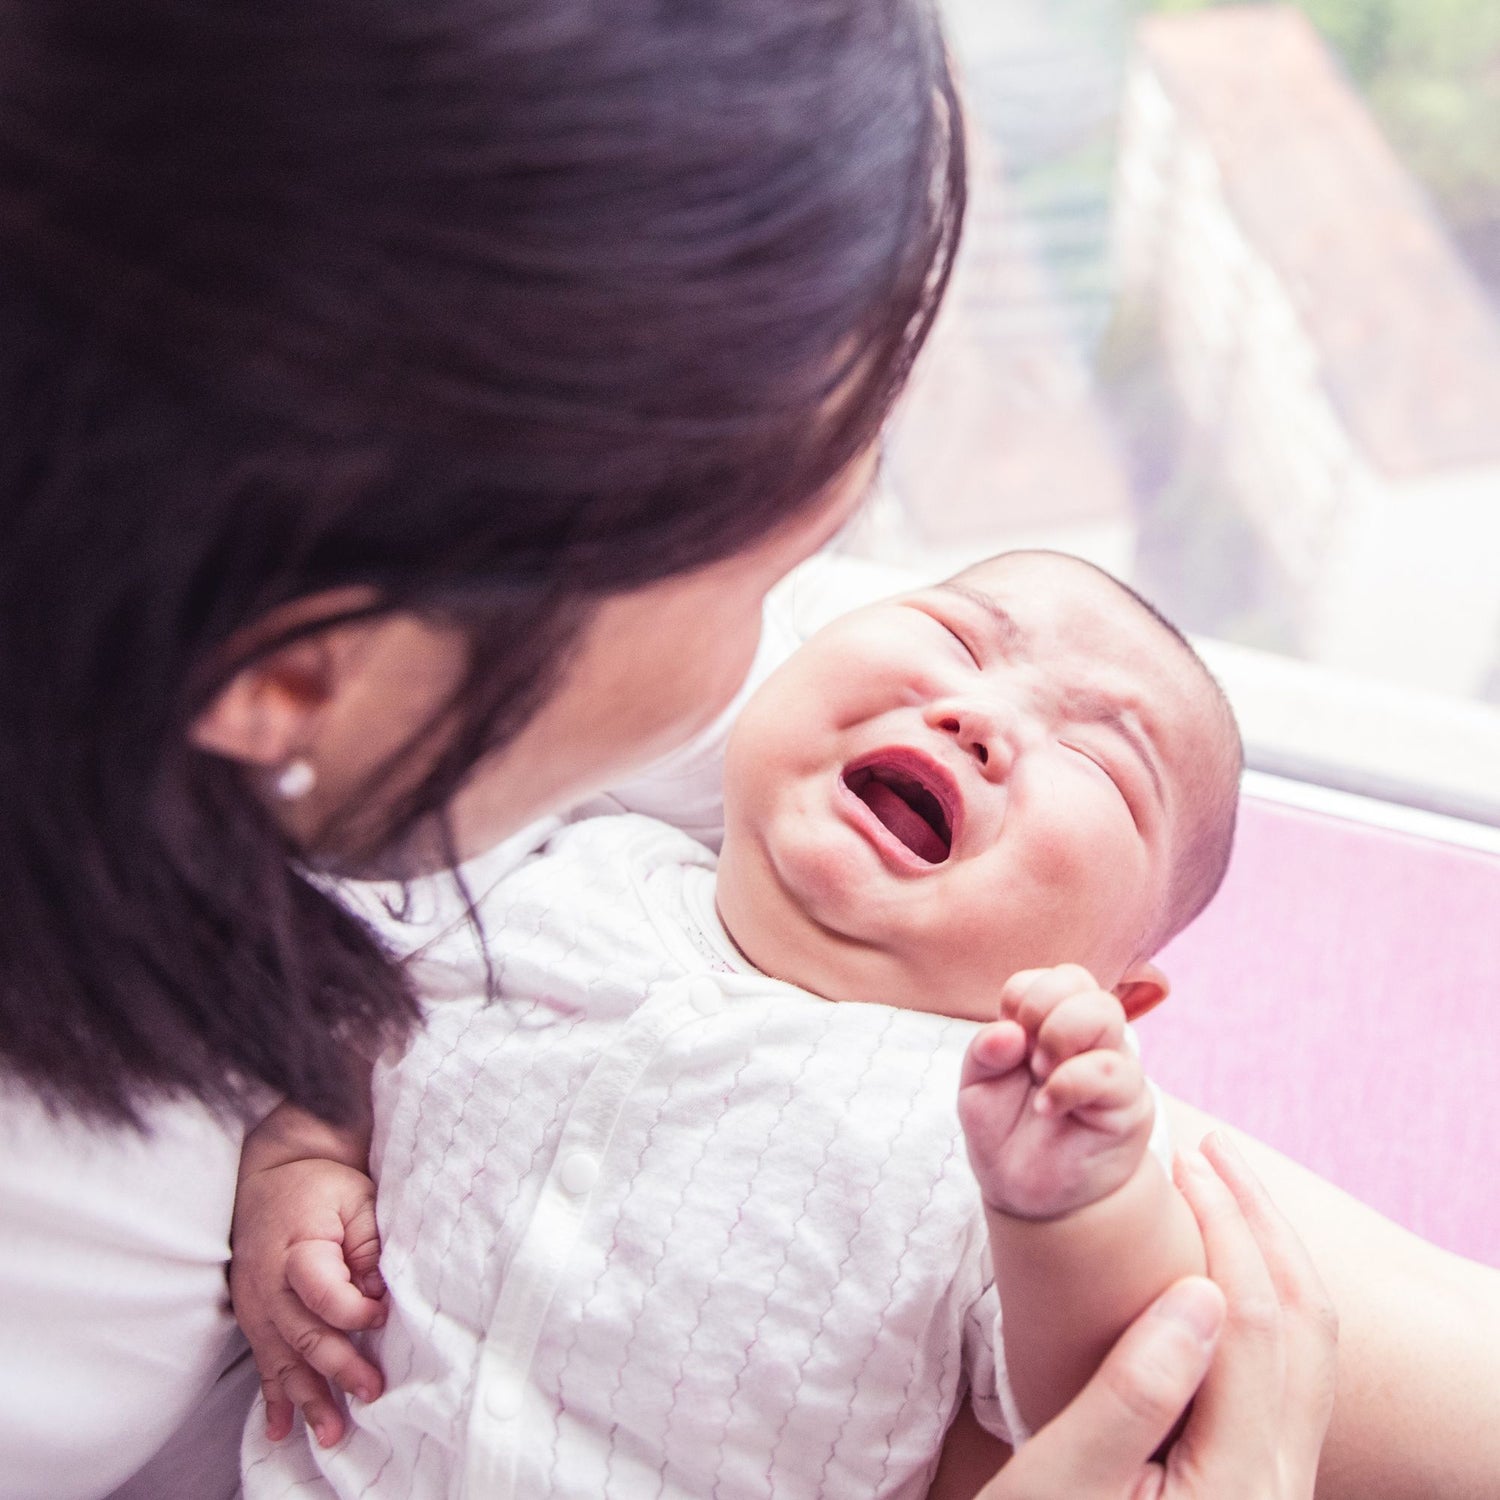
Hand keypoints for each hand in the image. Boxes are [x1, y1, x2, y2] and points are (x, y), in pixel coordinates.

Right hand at [230, 1157, 388, 1446]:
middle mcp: (268, 1285)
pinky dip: (272, 1398)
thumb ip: (366, 1245)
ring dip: (306, 1399)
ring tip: (330, 1434)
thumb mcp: (355, 1200)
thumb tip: (378, 1292)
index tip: (383, 1315)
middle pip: (304, 1335)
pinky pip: (263, 1362)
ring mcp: (256, 1306)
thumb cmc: (322, 1186)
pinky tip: (280, 1431)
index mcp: (296, 1252)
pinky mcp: (253, 1317)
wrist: (274, 1174)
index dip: (356, 1311)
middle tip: (372, 1392)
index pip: (324, 1296)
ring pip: (282, 1360)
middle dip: (338, 1369)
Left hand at [958, 965, 1152, 1219]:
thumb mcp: (976, 1089)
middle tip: (1026, 1057)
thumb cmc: (1005, 1132)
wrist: (1032, 1196)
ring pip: (1103, 1012)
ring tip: (1040, 1075)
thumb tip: (1009, 1031)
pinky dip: (1070, 1083)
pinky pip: (1112, 1071)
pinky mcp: (1130, 1102)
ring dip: (1059, 1036)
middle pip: (1078, 980)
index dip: (1022, 998)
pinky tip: (1048, 1107)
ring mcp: (1112, 1064)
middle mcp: (1086, 1036)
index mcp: (1049, 1021)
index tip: (1009, 1039)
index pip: (1047, 977)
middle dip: (1040, 1008)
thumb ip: (984, 1053)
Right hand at [975, 1132, 1338, 1498]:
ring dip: (1272, 1261)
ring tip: (1225, 1192)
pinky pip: (1287, 1380)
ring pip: (1307, 1356)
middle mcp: (1279, 1493)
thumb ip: (1135, 1388)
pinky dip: (1267, 1307)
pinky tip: (1222, 1271)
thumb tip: (1201, 1288)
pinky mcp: (1255, 1490)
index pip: (1248, 1324)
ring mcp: (1276, 1496)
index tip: (1179, 1158)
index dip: (1220, 1228)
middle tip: (1212, 1152)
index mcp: (1237, 1488)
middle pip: (1302, 1331)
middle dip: (1262, 1228)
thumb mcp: (1062, 1479)